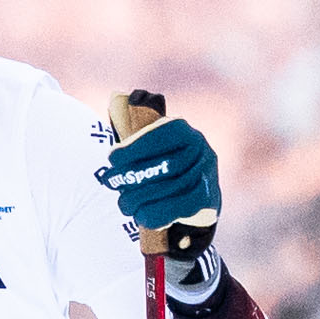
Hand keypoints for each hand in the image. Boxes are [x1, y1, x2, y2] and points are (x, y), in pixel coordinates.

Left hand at [104, 94, 224, 259]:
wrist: (193, 200)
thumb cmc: (157, 169)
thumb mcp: (145, 148)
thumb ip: (131, 134)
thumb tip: (115, 102)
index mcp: (181, 130)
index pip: (160, 134)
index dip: (135, 147)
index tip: (112, 158)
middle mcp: (200, 148)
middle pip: (165, 164)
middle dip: (133, 176)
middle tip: (110, 183)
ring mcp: (207, 174)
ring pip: (172, 187)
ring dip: (141, 198)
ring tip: (123, 204)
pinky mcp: (209, 199)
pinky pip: (181, 207)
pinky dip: (157, 213)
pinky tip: (141, 216)